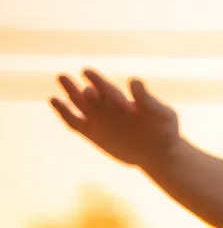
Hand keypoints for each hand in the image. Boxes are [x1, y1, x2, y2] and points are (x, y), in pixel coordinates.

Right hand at [50, 69, 179, 168]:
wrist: (160, 153)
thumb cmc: (164, 130)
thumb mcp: (162, 114)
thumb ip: (148, 100)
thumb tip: (133, 82)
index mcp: (123, 99)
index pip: (107, 88)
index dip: (98, 81)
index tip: (87, 74)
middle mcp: (108, 106)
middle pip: (89, 93)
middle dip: (77, 86)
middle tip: (63, 76)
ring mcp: (99, 120)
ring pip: (80, 104)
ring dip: (70, 92)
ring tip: (61, 79)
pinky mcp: (92, 134)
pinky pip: (75, 122)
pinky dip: (64, 113)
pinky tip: (54, 101)